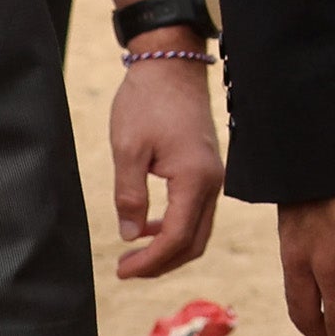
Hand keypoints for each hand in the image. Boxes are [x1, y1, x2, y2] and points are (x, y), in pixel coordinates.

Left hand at [107, 59, 223, 275]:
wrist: (171, 65)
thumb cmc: (147, 102)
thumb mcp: (128, 149)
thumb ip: (130, 195)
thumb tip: (131, 235)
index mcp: (194, 179)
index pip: (177, 238)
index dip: (150, 261)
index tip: (121, 270)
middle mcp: (212, 182)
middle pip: (194, 242)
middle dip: (161, 263)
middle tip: (125, 269)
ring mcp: (213, 176)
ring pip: (198, 229)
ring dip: (168, 248)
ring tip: (134, 253)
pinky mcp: (207, 169)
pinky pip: (197, 211)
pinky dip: (175, 228)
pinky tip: (149, 226)